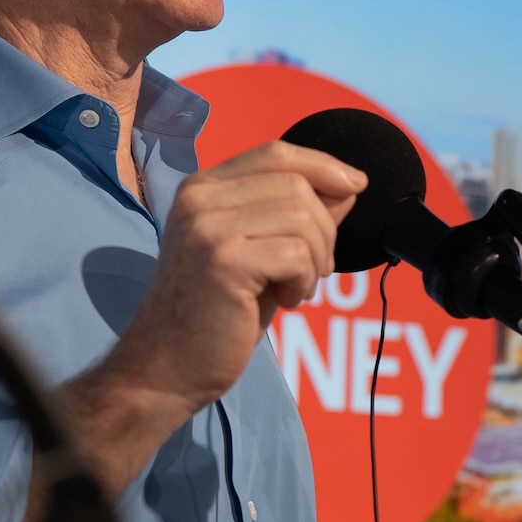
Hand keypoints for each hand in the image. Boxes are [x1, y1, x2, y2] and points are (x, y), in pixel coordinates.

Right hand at [60, 140, 363, 494]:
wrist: (166, 367)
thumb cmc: (215, 313)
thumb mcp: (258, 252)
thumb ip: (293, 214)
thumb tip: (347, 185)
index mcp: (202, 189)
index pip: (276, 154)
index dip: (323, 165)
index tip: (356, 185)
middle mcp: (199, 199)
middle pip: (297, 185)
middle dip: (325, 230)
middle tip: (313, 271)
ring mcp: (208, 228)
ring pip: (303, 218)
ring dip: (316, 260)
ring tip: (295, 288)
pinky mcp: (224, 262)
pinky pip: (297, 254)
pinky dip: (305, 281)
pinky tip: (285, 302)